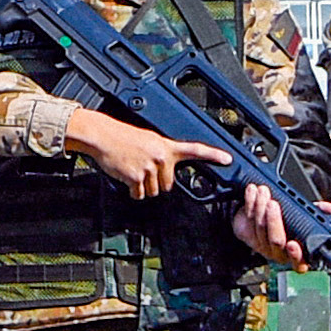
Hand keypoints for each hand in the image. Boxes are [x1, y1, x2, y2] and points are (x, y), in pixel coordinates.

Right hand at [67, 111, 222, 201]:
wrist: (102, 136)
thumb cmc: (121, 137)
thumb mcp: (148, 140)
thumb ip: (162, 152)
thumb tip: (167, 166)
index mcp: (166, 145)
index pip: (195, 149)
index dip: (213, 155)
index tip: (227, 159)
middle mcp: (161, 156)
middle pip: (169, 184)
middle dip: (156, 182)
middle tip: (143, 168)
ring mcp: (150, 167)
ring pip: (154, 192)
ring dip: (143, 187)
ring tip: (133, 170)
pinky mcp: (137, 177)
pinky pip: (140, 195)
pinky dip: (133, 191)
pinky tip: (126, 177)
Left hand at [236, 182, 314, 269]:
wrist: (257, 214)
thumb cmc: (285, 218)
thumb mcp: (304, 213)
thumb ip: (317, 211)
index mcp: (295, 252)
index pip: (298, 263)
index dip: (296, 255)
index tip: (293, 244)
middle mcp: (278, 252)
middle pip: (276, 240)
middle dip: (274, 220)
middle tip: (273, 204)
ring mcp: (261, 245)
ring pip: (261, 228)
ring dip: (261, 207)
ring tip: (264, 192)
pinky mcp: (246, 235)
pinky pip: (247, 220)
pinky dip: (250, 203)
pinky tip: (252, 193)